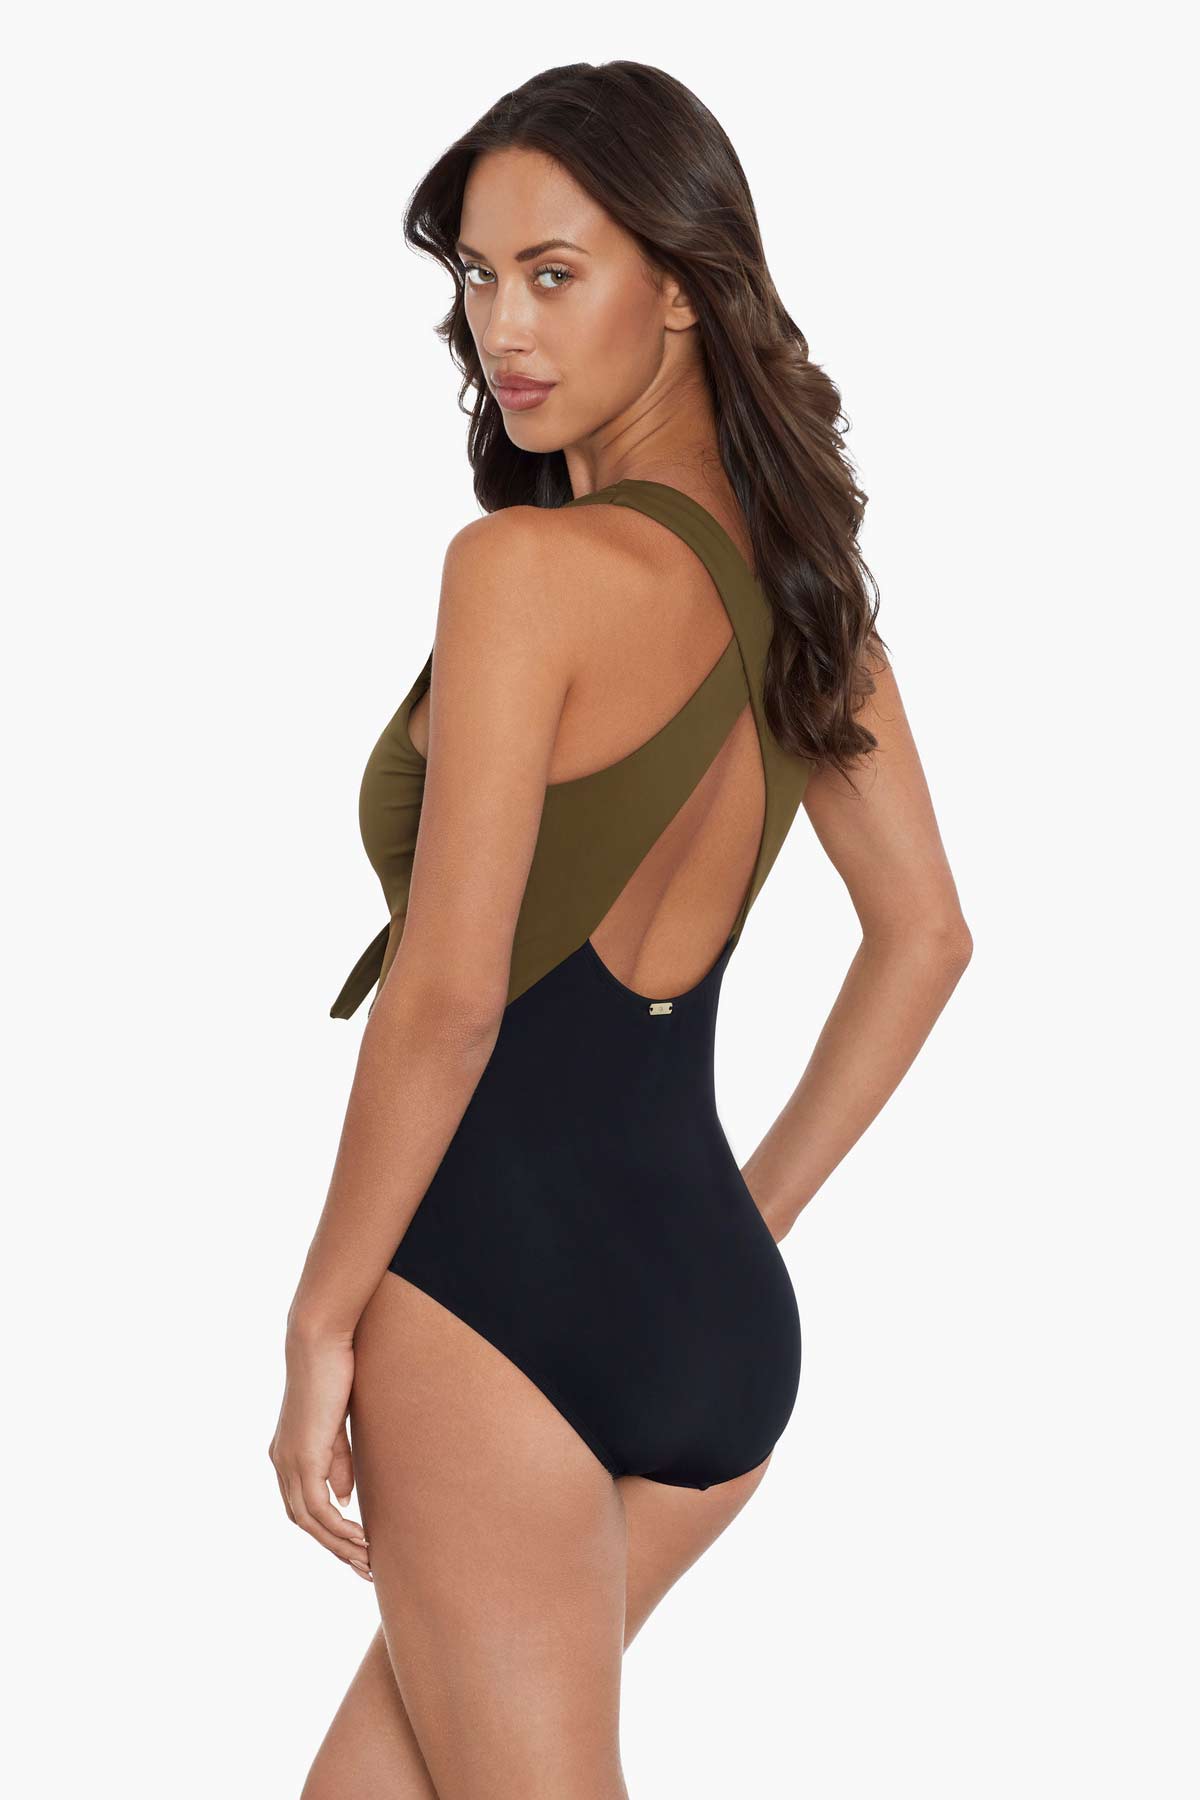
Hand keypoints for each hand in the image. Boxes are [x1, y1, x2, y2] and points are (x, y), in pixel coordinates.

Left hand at [268, 1332, 372, 1581]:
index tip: (355, 1548)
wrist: (319, 1343)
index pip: (302, 1506)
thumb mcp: (336, 1427)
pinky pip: (318, 1508)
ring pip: (309, 1521)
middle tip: (363, 1568)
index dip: (326, 1531)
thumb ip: (337, 1463)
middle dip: (333, 1548)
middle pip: (302, 1521)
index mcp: (287, 1454)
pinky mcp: (303, 1458)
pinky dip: (338, 1529)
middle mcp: (281, 1463)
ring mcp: (289, 1462)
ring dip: (339, 1545)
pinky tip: (360, 1539)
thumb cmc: (332, 1374)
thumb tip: (342, 1499)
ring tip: (367, 1561)